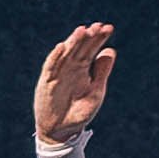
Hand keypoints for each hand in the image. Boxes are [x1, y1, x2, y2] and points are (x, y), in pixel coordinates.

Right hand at [35, 23, 115, 143]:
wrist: (62, 130)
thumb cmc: (80, 112)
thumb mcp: (95, 93)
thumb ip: (102, 73)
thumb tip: (111, 51)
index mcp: (84, 69)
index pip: (92, 49)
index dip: (99, 38)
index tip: (108, 28)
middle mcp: (71, 67)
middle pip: (80, 47)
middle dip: (88, 37)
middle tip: (97, 26)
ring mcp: (59, 73)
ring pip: (66, 53)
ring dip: (73, 42)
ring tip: (82, 31)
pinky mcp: (47, 82)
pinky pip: (51, 67)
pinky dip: (55, 57)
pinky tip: (61, 47)